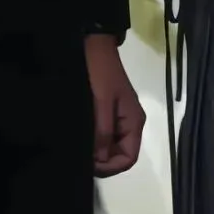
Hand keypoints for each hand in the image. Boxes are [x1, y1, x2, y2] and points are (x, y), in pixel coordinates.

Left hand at [85, 35, 145, 177]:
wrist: (95, 46)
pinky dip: (95, 139)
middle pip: (121, 154)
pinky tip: (82, 137)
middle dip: (103, 160)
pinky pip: (105, 134)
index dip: (111, 166)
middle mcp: (130, 122)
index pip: (129, 157)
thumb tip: (100, 161)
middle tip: (81, 158)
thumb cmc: (100, 73)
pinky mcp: (109, 111)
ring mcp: (120, 117)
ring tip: (80, 148)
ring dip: (98, 151)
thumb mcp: (101, 103)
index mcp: (134, 121)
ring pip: (112, 145)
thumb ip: (103, 132)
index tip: (90, 165)